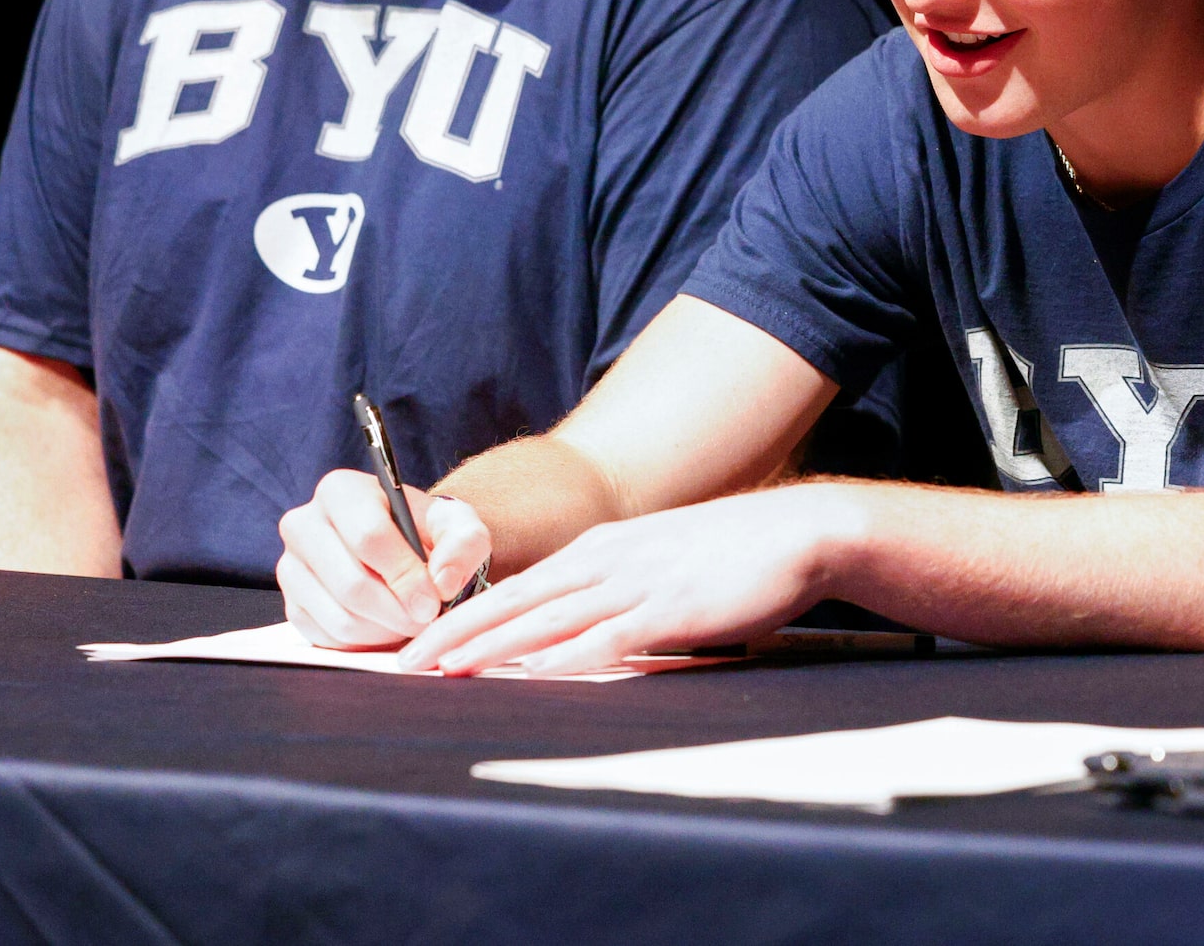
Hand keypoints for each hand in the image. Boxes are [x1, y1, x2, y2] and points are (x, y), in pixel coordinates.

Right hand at [276, 468, 491, 648]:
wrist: (402, 548)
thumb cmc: (427, 532)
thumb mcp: (457, 525)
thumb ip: (462, 543)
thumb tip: (442, 581)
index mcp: (339, 491)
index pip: (368, 538)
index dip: (405, 576)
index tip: (434, 601)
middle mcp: (304, 525)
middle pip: (351, 583)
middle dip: (397, 610)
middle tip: (426, 619)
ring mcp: (291, 567)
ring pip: (340, 617)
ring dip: (384, 630)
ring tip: (410, 620)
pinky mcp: (291, 604)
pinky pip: (327, 637)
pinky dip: (364, 641)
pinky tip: (386, 626)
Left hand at [398, 484, 863, 676]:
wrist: (799, 531)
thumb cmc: (735, 554)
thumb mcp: (660, 564)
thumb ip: (616, 594)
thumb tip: (576, 634)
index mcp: (603, 550)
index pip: (516, 586)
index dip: (463, 616)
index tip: (420, 642)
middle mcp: (609, 561)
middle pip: (516, 600)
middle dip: (455, 634)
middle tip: (404, 664)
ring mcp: (638, 583)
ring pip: (548, 618)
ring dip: (492, 647)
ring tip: (445, 671)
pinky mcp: (672, 609)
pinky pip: (608, 637)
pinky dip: (566, 657)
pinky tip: (533, 672)